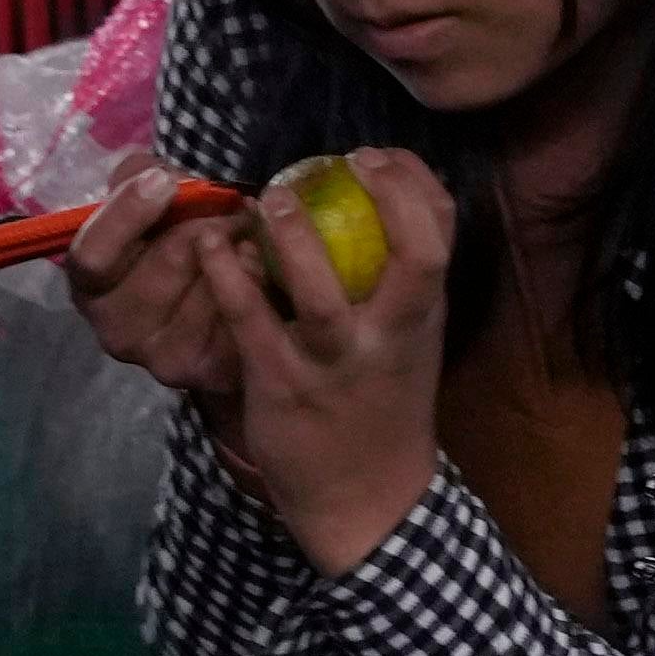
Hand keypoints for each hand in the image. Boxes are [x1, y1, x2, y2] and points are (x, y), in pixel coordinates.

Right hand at [62, 168, 267, 426]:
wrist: (220, 319)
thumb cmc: (175, 246)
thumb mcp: (149, 206)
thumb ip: (142, 179)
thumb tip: (158, 176)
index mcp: (91, 285)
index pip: (91, 254)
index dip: (126, 213)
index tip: (165, 182)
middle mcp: (116, 329)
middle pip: (164, 263)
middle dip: (205, 223)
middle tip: (231, 205)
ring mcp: (160, 359)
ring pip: (209, 286)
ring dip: (236, 249)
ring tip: (247, 235)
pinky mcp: (207, 372)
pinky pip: (240, 313)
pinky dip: (255, 280)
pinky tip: (258, 267)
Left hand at [218, 150, 453, 571]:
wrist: (368, 500)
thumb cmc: (382, 407)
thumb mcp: (409, 342)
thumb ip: (399, 285)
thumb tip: (375, 205)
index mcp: (423, 316)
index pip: (441, 232)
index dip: (413, 181)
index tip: (375, 155)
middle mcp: (390, 335)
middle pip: (415, 256)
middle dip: (387, 197)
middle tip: (342, 161)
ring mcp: (337, 364)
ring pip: (320, 293)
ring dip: (292, 238)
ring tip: (265, 199)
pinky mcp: (283, 386)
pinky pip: (252, 322)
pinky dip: (230, 278)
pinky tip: (213, 247)